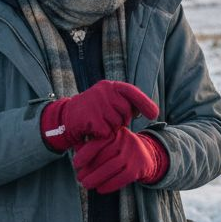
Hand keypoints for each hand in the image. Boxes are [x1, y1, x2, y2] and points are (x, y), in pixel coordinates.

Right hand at [41, 80, 158, 151]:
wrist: (66, 119)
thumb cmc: (93, 113)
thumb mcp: (109, 103)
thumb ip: (125, 104)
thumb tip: (151, 110)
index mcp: (109, 86)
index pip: (132, 92)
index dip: (145, 103)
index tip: (154, 114)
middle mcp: (103, 91)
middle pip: (126, 111)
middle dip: (122, 120)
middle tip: (109, 121)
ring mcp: (96, 103)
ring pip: (117, 123)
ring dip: (111, 128)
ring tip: (99, 124)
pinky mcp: (90, 117)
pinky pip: (107, 132)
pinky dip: (103, 135)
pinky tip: (94, 131)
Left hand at [73, 128, 168, 193]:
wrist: (146, 155)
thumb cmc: (119, 149)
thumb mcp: (108, 143)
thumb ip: (92, 145)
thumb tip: (75, 149)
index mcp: (115, 132)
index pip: (99, 142)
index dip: (86, 153)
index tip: (76, 164)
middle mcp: (125, 140)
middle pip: (104, 156)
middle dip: (89, 169)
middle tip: (79, 178)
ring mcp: (134, 154)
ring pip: (112, 167)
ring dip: (97, 178)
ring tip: (86, 184)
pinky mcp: (139, 167)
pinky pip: (122, 178)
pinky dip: (110, 185)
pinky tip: (100, 190)